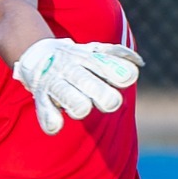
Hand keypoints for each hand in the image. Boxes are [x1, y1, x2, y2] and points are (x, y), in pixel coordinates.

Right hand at [11, 37, 141, 134]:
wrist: (38, 55)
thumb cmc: (77, 60)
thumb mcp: (96, 52)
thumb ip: (117, 57)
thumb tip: (138, 63)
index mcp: (88, 58)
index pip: (105, 64)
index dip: (117, 72)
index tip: (127, 78)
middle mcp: (71, 69)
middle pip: (86, 81)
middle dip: (100, 92)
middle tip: (112, 103)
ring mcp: (54, 82)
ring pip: (64, 92)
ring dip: (75, 102)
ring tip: (83, 110)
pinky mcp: (41, 96)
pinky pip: (44, 107)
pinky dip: (49, 117)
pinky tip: (56, 126)